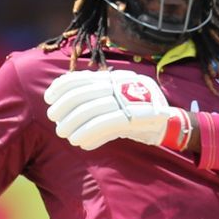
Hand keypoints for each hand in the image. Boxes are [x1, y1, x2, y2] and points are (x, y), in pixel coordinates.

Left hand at [44, 69, 192, 151]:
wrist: (169, 123)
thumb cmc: (136, 114)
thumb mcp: (115, 101)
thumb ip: (95, 101)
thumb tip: (65, 107)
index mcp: (113, 78)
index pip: (83, 77)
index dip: (62, 86)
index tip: (49, 97)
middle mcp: (120, 85)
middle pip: (85, 94)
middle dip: (64, 106)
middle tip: (54, 119)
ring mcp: (129, 100)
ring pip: (93, 109)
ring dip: (73, 123)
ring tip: (63, 133)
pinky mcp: (135, 117)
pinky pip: (106, 124)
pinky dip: (89, 133)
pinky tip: (79, 142)